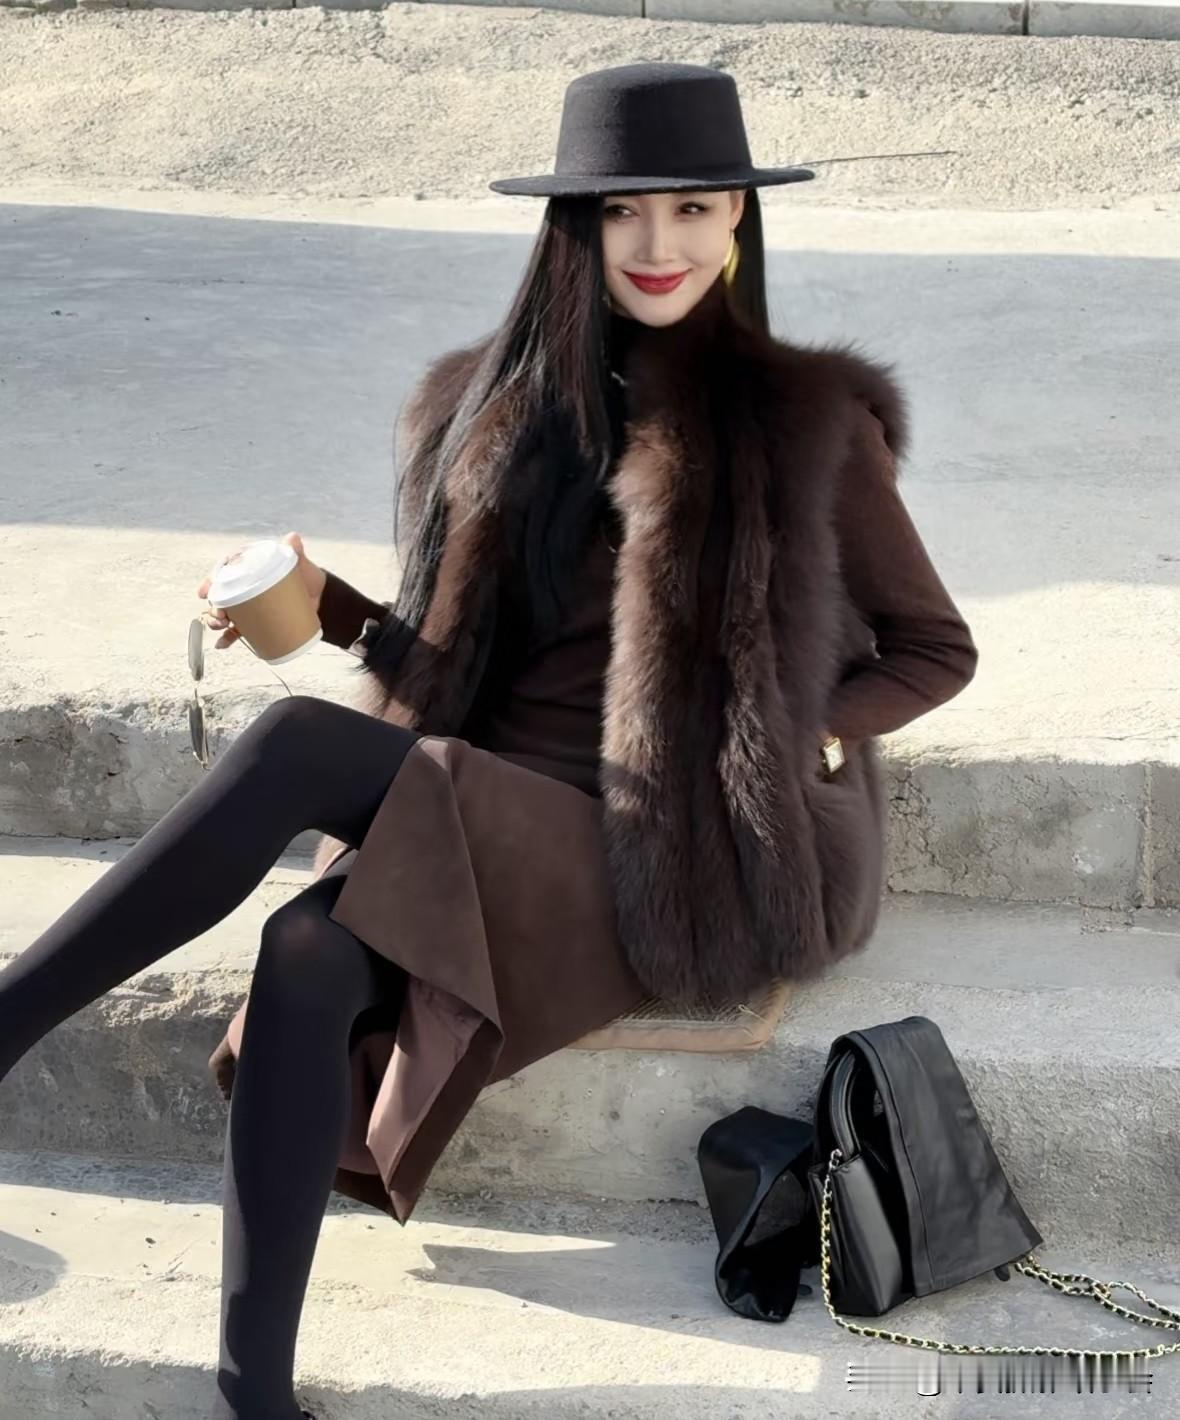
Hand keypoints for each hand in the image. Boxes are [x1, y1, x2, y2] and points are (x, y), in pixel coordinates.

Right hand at [196, 531, 326, 649]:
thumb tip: (292, 538)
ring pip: (226, 613)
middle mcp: (245, 587)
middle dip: (213, 606)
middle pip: (221, 595)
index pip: (224, 572)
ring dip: (216, 622)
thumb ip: (294, 550)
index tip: (204, 592)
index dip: (211, 581)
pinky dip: (228, 638)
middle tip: (218, 615)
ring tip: (220, 626)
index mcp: (249, 568)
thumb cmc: (307, 576)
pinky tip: (222, 644)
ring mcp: (249, 605)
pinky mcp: (256, 621)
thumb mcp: (299, 562)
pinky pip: (237, 631)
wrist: (321, 599)